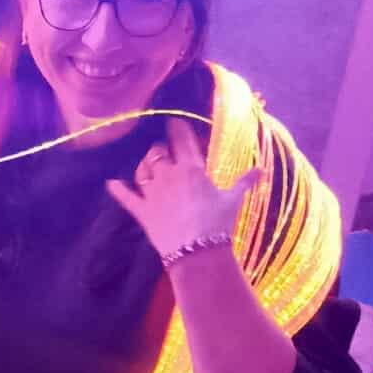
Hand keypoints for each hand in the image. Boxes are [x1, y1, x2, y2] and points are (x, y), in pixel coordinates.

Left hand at [106, 116, 258, 258]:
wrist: (198, 251)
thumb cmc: (219, 223)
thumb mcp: (233, 200)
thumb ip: (244, 182)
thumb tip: (262, 170)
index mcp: (191, 168)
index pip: (181, 140)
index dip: (176, 128)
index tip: (173, 121)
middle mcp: (168, 175)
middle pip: (157, 153)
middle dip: (159, 149)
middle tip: (163, 149)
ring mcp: (152, 193)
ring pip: (142, 169)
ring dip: (144, 164)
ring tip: (148, 163)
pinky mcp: (142, 211)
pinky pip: (125, 196)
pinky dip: (117, 188)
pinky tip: (111, 182)